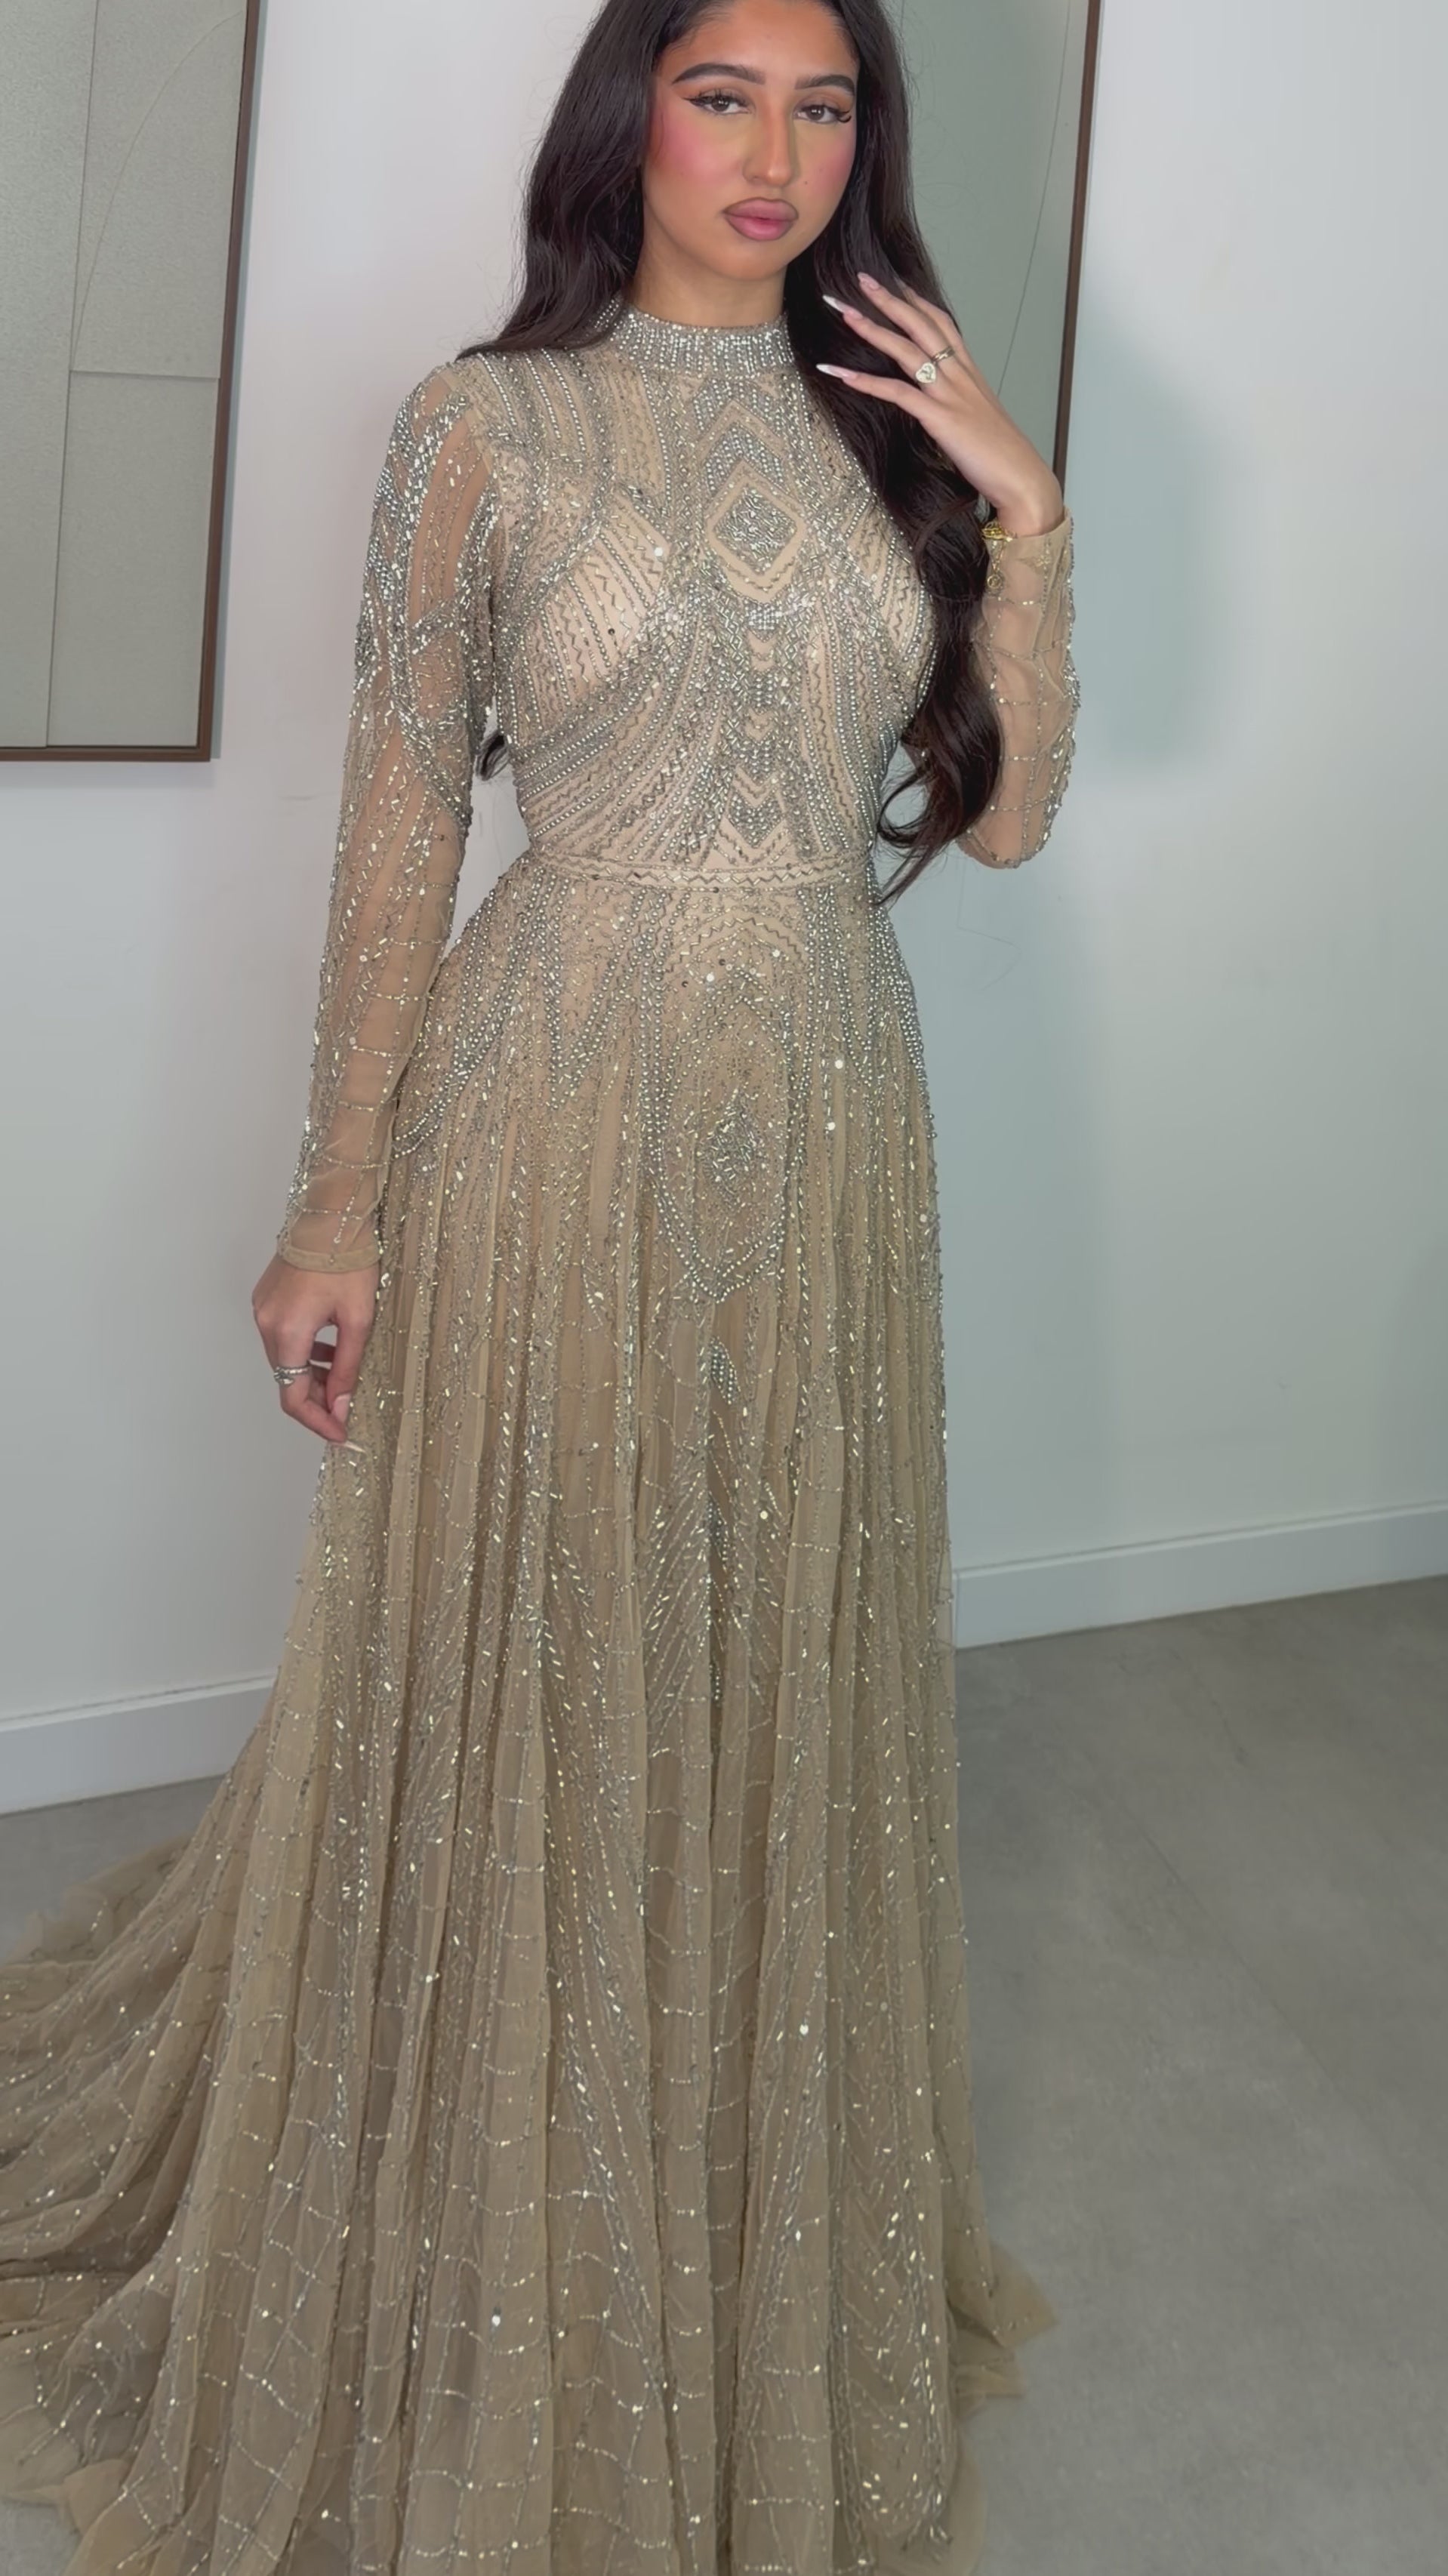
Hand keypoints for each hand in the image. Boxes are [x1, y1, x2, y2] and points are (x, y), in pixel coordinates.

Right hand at [251, 1252, 377, 1442]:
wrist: (331, 1216)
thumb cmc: (348, 1263)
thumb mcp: (358, 1321)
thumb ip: (348, 1368)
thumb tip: (341, 1406)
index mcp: (287, 1333)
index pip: (293, 1397)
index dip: (317, 1422)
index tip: (341, 1435)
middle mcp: (266, 1324)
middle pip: (287, 1379)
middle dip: (317, 1399)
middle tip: (347, 1408)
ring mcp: (262, 1309)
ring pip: (284, 1359)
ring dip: (311, 1375)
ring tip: (342, 1378)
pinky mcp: (265, 1298)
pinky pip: (282, 1337)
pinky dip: (303, 1352)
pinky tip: (329, 1350)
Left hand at [817, 273, 1063, 535]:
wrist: (1021, 477)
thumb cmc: (1001, 455)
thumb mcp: (978, 418)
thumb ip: (958, 402)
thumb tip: (941, 404)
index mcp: (969, 373)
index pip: (941, 323)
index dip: (917, 300)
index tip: (895, 281)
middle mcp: (959, 375)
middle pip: (921, 324)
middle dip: (889, 299)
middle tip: (861, 278)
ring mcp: (949, 394)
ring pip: (907, 350)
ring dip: (872, 328)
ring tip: (843, 312)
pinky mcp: (940, 418)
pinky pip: (898, 393)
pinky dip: (867, 382)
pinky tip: (842, 374)